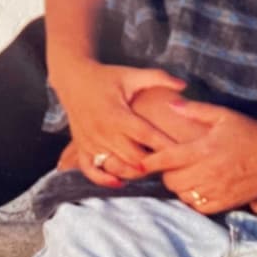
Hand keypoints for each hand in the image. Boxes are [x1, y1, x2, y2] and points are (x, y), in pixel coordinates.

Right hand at [53, 60, 186, 186]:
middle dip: (154, 162)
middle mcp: (103, 131)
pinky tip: (119, 182)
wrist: (72, 79)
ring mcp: (91, 142)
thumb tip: (183, 84)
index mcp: (117, 114)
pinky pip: (91, 171)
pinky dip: (103, 179)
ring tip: (152, 169)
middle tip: (171, 163)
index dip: (164, 144)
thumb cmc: (106, 77)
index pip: (145, 134)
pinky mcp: (81, 147)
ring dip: (134, 171)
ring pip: (116, 166)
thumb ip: (157, 78)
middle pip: (133, 157)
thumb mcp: (131, 74)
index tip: (182, 150)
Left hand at [141, 100, 256, 214]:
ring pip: (183, 195)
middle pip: (172, 181)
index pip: (167, 159)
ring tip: (186, 175)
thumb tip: (172, 103)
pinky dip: (194, 200)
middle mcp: (209, 171)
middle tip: (172, 166)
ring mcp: (217, 189)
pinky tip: (199, 187)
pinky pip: (199, 207)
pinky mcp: (226, 202)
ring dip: (180, 187)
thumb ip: (195, 110)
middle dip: (167, 174)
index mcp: (205, 149)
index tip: (141, 163)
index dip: (150, 161)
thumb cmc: (249, 132)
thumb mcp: (223, 115)